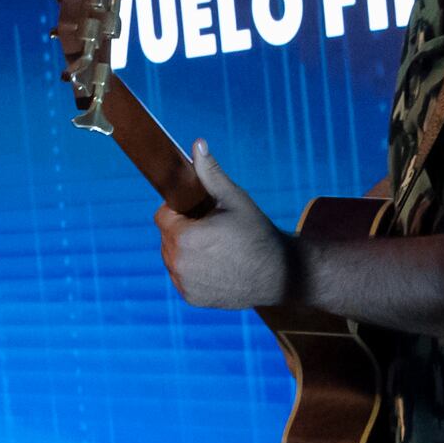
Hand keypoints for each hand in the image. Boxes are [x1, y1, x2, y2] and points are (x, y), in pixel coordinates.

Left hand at [156, 140, 295, 310]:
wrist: (279, 274)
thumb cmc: (257, 233)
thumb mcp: (234, 199)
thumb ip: (210, 173)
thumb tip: (197, 144)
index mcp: (185, 237)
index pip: (163, 216)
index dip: (180, 210)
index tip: (198, 211)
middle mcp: (179, 264)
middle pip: (167, 237)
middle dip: (183, 230)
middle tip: (210, 228)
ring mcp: (184, 284)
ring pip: (173, 258)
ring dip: (186, 250)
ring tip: (214, 247)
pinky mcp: (191, 298)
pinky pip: (181, 277)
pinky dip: (193, 271)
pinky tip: (215, 265)